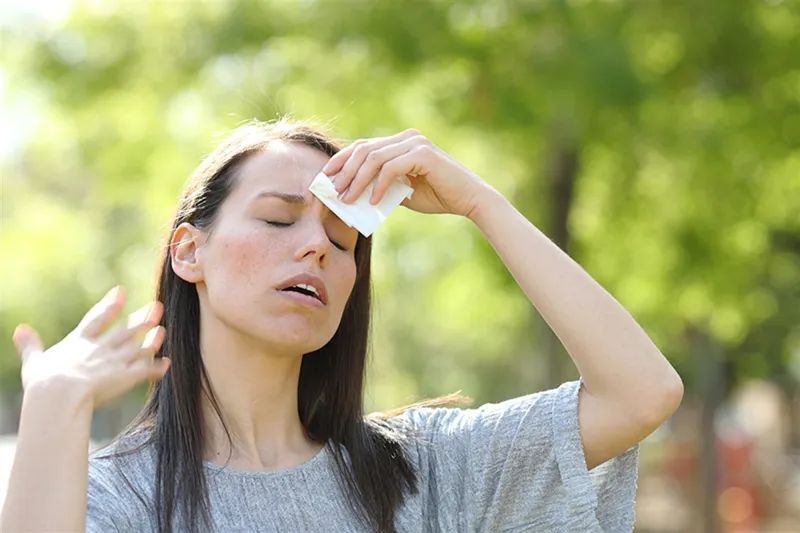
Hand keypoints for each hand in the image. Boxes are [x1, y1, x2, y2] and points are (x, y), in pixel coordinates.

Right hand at [12, 286, 169, 407]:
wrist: (61, 394)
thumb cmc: (43, 383)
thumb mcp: (34, 361)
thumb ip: (30, 345)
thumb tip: (19, 330)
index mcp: (80, 341)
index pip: (98, 318)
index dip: (111, 304)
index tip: (121, 291)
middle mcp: (102, 348)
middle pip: (126, 330)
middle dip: (142, 318)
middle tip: (157, 306)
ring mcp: (116, 361)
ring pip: (139, 347)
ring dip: (152, 339)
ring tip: (163, 330)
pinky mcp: (127, 377)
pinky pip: (146, 371)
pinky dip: (157, 368)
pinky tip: (166, 364)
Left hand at [322, 129, 498, 218]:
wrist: (469, 200)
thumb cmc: (438, 196)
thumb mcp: (402, 192)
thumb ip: (382, 187)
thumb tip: (352, 194)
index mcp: (401, 141)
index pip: (364, 145)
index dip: (342, 160)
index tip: (326, 177)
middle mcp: (407, 137)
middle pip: (365, 149)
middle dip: (345, 171)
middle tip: (333, 191)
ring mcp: (415, 143)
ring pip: (374, 158)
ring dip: (358, 180)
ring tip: (347, 199)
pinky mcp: (423, 154)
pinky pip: (391, 169)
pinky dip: (379, 186)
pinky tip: (373, 202)